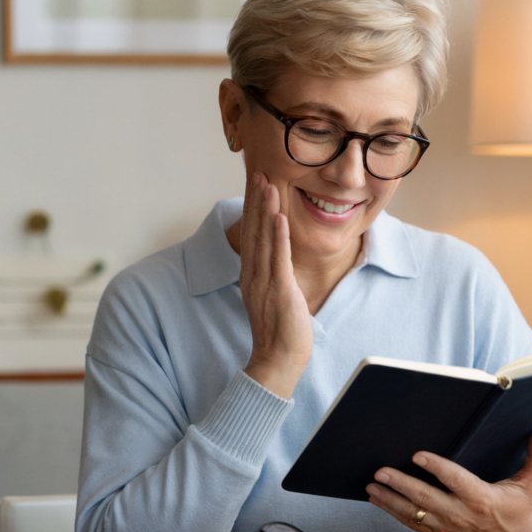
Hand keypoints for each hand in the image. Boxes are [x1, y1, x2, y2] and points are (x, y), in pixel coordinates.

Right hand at [238, 172, 312, 398]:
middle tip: (259, 172)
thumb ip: (272, 273)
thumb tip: (278, 256)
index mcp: (251, 274)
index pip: (251, 234)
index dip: (253, 208)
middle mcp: (253, 274)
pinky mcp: (279, 290)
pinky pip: (277, 258)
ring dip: (265, 210)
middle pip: (253, 230)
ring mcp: (264, 281)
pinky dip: (278, 236)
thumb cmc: (280, 329)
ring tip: (268, 185)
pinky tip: (278, 217)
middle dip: (256, 200)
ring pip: (263, 239)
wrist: (278, 358)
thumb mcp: (272, 295)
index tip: (257, 184)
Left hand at [366, 428, 531, 531]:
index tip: (418, 455)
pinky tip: (380, 499)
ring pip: (413, 513)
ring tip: (373, 485)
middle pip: (425, 497)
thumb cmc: (519, 506)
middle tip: (381, 471)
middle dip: (400, 483)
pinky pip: (412, 523)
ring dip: (390, 498)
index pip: (455, 480)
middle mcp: (461, 514)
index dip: (436, 467)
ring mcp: (448, 527)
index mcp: (481, 498)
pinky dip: (393, 511)